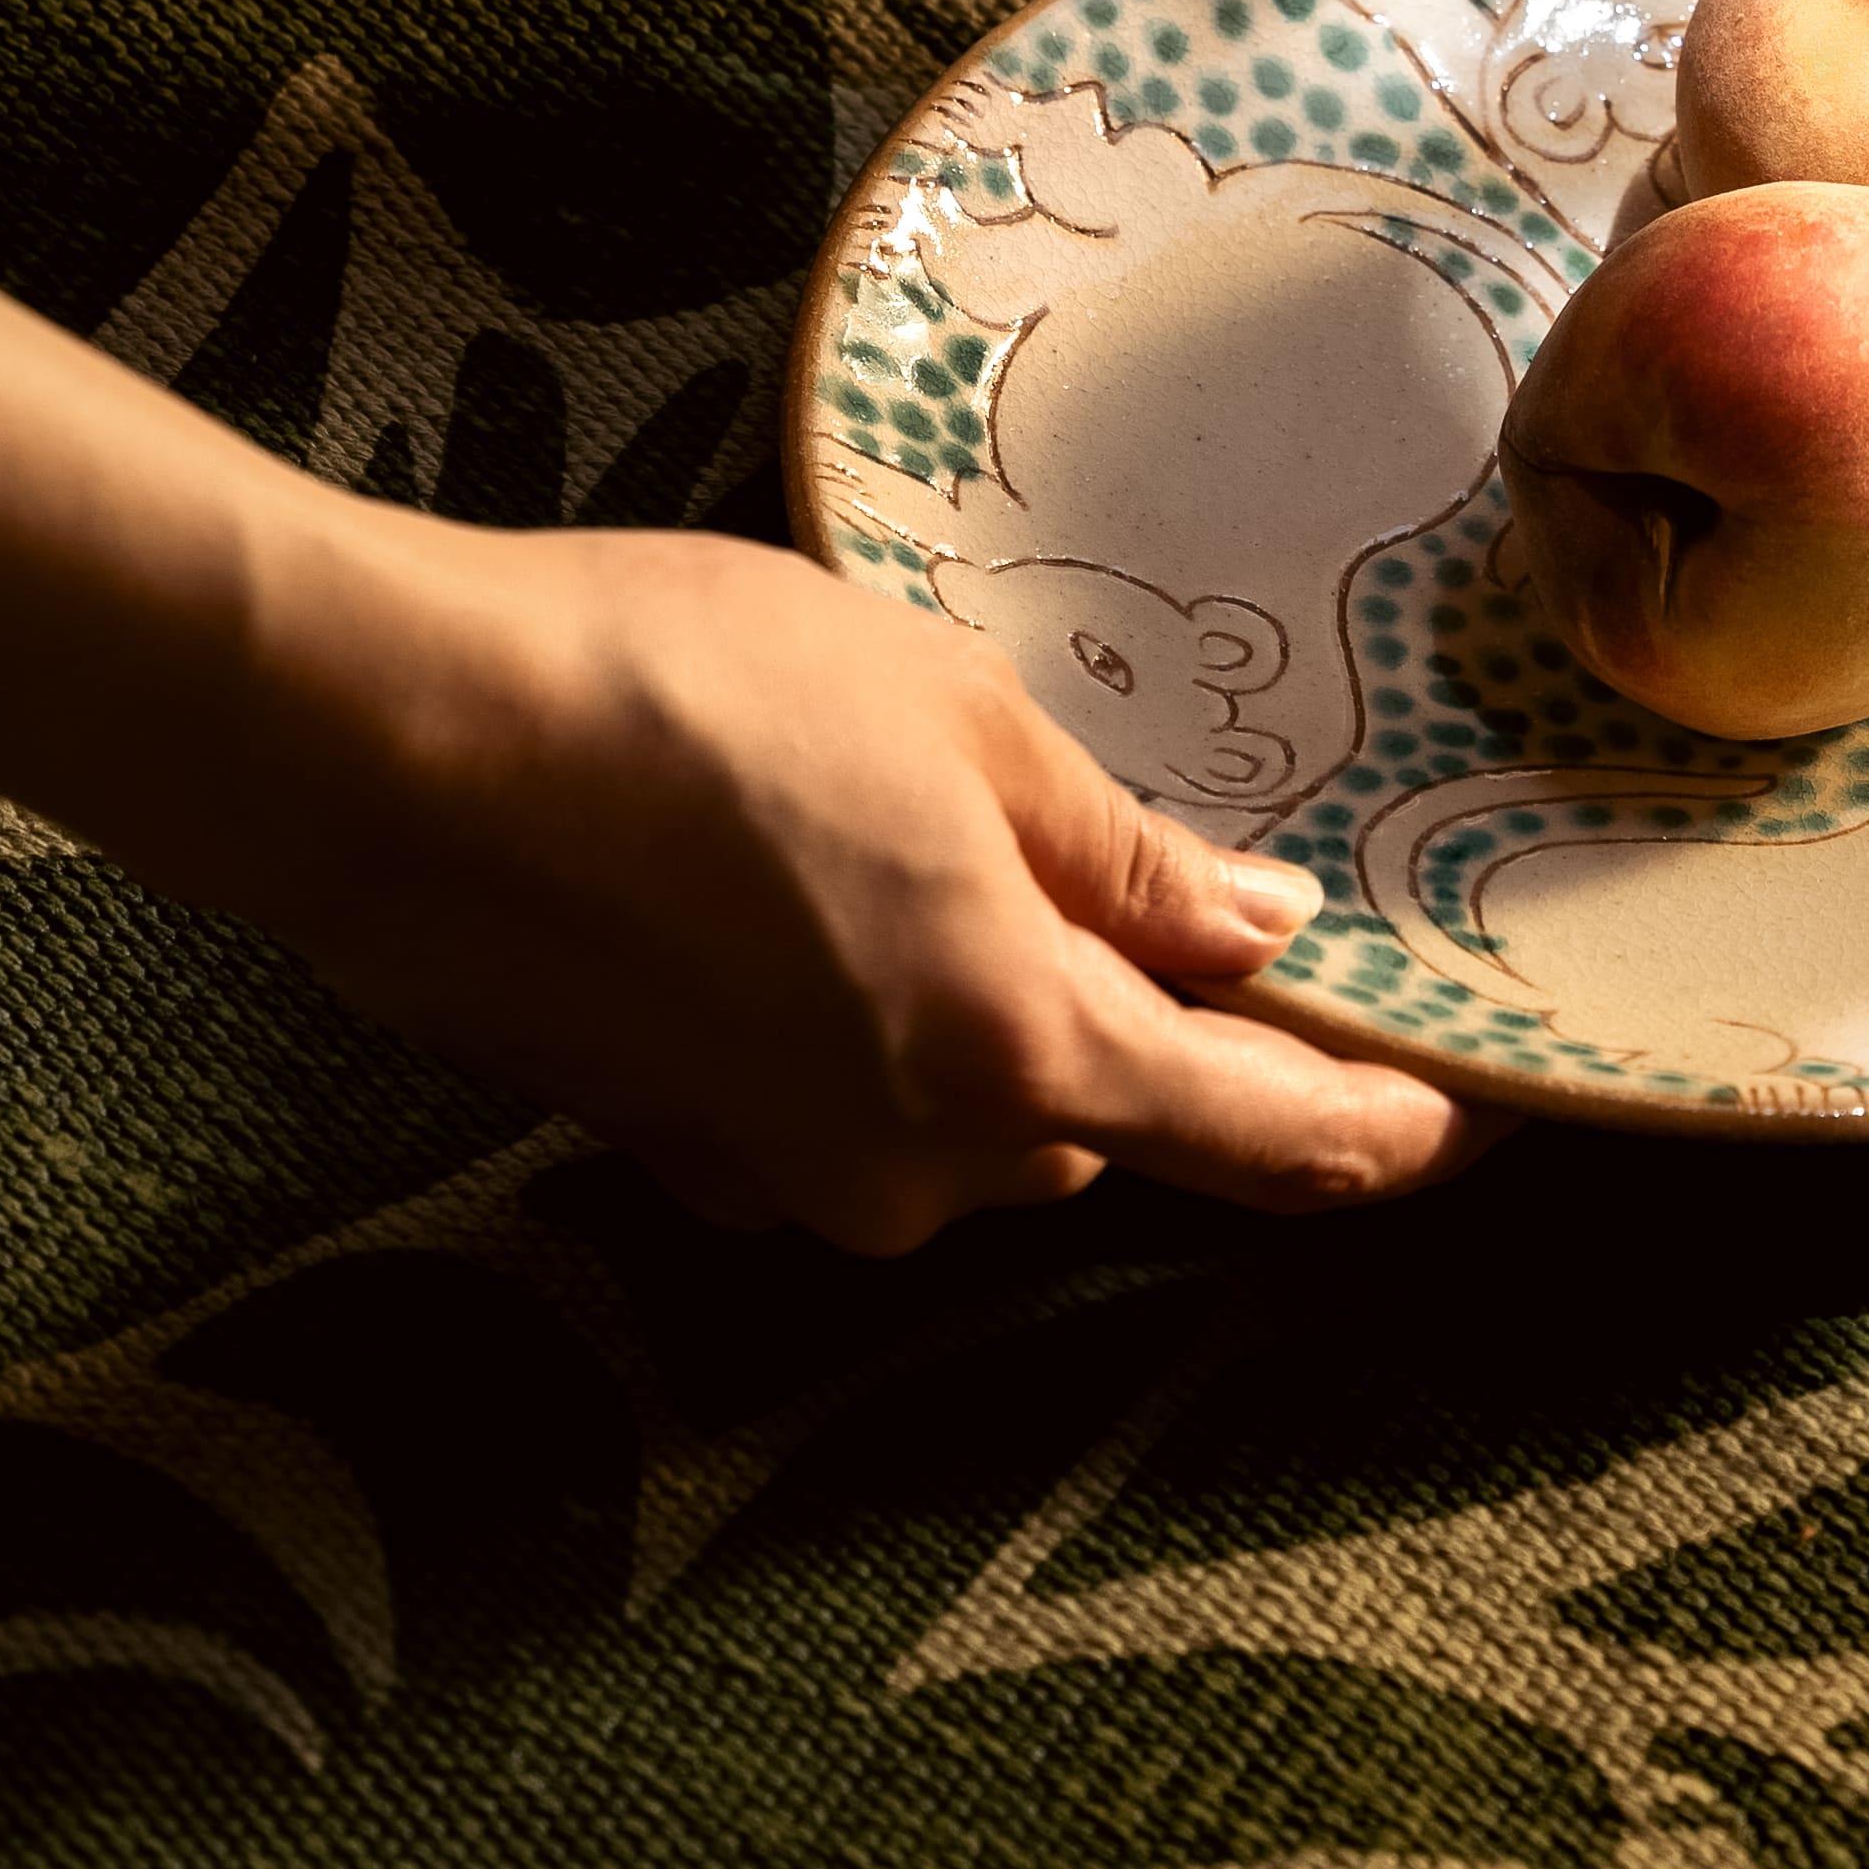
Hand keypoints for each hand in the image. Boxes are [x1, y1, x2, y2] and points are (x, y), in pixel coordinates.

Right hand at [282, 518, 1477, 1251]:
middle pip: (1108, 1124)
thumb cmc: (687, 691)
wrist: (395, 751)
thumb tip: (1264, 935)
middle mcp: (916, 1165)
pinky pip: (837, 1107)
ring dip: (989, 1007)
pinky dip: (859, 1019)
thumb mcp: (957, 722)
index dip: (1387, 1132)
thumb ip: (1124, 857)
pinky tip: (799, 877)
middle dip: (1145, 1016)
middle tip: (1161, 867)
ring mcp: (784, 1177)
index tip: (1473, 1113)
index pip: (1271, 1143)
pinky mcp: (676, 1149)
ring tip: (923, 820)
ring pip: (966, 1116)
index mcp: (1021, 1059)